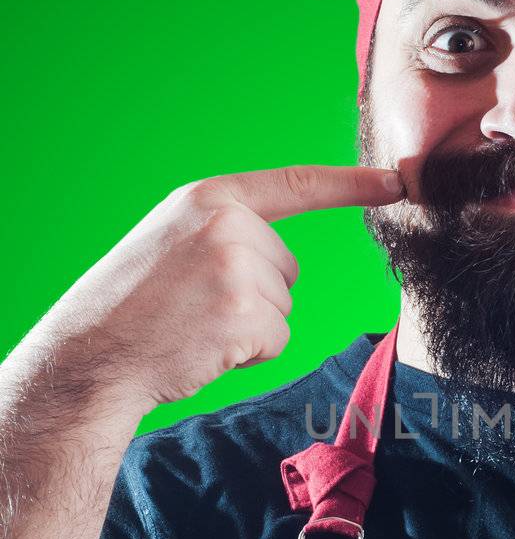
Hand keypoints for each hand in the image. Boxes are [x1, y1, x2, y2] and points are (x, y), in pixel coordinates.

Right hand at [35, 165, 403, 411]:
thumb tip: (285, 263)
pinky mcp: (245, 315)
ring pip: (284, 307)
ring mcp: (237, 268)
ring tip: (194, 325)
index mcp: (209, 197)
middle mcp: (227, 224)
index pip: (296, 184)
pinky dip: (249, 354)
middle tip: (195, 306)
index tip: (397, 183)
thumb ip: (228, 233)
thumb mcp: (175, 241)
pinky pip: (278, 340)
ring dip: (249, 327)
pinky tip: (205, 347)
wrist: (92, 355)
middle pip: (288, 267)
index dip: (352, 184)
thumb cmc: (135, 306)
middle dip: (255, 294)